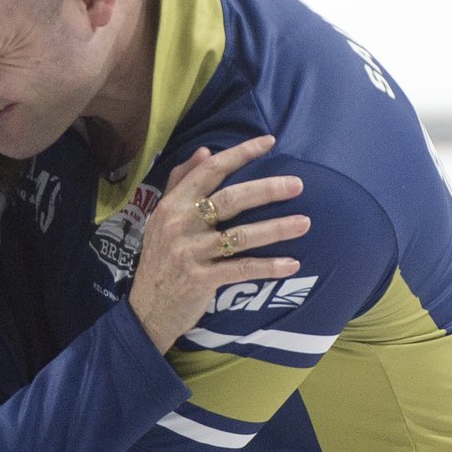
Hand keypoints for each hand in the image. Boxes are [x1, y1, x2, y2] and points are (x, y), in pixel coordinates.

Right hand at [130, 136, 308, 352]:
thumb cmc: (160, 261)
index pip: (209, 171)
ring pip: (241, 235)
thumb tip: (204, 151)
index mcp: (171, 205)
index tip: (269, 142)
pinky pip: (241, 268)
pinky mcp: (200, 280)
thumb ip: (179, 183)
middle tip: (298, 185)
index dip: (240, 153)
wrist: (146, 310)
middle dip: (267, 189)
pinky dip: (268, 267)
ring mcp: (189, 253)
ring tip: (304, 223)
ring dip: (276, 228)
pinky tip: (291, 263)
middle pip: (230, 199)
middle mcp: (179, 225)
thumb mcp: (161, 219)